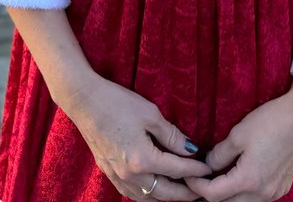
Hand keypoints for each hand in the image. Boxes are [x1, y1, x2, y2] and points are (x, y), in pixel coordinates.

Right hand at [62, 74, 211, 199]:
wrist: (84, 101)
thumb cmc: (117, 102)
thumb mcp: (150, 114)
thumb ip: (172, 135)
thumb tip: (191, 149)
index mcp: (142, 159)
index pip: (177, 170)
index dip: (195, 170)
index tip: (208, 170)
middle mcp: (130, 175)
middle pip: (164, 192)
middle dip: (185, 192)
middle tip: (201, 191)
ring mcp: (118, 176)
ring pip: (148, 198)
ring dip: (166, 197)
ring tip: (182, 192)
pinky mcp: (109, 172)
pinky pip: (133, 194)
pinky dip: (148, 195)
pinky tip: (155, 190)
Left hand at [185, 89, 292, 201]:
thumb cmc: (271, 121)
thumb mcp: (238, 134)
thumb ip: (219, 154)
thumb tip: (207, 165)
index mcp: (248, 180)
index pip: (213, 195)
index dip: (196, 187)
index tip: (188, 176)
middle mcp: (262, 193)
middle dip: (209, 195)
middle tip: (198, 181)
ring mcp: (274, 193)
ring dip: (227, 196)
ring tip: (216, 179)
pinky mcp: (282, 187)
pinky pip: (256, 198)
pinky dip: (243, 192)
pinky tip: (237, 177)